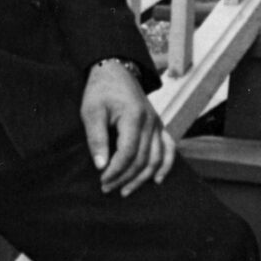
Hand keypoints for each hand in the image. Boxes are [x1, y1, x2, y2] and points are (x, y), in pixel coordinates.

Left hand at [81, 61, 175, 195]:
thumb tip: (101, 166)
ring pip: (156, 158)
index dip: (115, 170)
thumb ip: (97, 138)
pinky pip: (168, 148)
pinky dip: (165, 165)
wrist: (115, 70)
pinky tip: (157, 180)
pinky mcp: (159, 125)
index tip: (102, 180)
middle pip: (142, 159)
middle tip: (107, 188)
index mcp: (134, 117)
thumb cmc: (100, 90)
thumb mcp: (91, 111)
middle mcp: (151, 122)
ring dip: (142, 177)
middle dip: (125, 177)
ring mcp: (157, 124)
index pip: (128, 153)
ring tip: (125, 190)